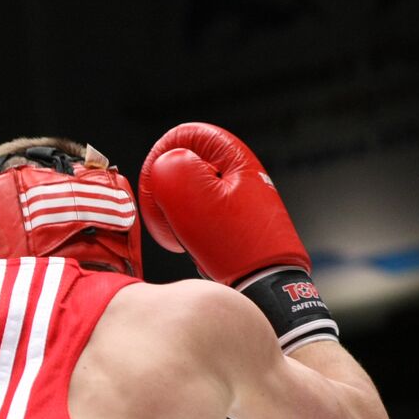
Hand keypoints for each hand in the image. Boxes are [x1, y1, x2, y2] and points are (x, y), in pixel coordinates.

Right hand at [140, 122, 337, 352]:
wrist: (265, 283)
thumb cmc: (235, 245)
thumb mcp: (196, 201)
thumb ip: (172, 170)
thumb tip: (164, 165)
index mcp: (233, 156)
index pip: (185, 134)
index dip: (160, 155)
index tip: (152, 183)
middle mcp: (239, 171)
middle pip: (186, 162)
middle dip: (166, 188)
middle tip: (162, 214)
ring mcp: (238, 196)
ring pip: (190, 189)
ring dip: (176, 209)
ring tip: (179, 233)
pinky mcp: (236, 217)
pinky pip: (200, 210)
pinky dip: (188, 223)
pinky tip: (190, 242)